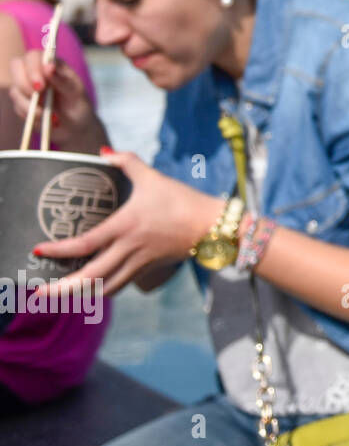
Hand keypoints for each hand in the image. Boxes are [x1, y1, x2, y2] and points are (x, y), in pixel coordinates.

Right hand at [8, 50, 106, 152]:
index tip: (41, 85)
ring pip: (15, 89)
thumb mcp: (75, 92)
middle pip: (16, 66)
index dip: (33, 68)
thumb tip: (49, 66)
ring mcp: (26, 86)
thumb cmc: (78, 104)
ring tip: (46, 113)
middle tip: (38, 95)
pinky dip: (29, 113)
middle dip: (25, 82)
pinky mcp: (21, 102)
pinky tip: (42, 117)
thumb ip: (62, 79)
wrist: (74, 126)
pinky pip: (17, 106)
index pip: (33, 56)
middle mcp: (35, 72)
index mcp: (51, 64)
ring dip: (29, 103)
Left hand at [30, 149, 222, 297]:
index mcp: (125, 225)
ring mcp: (140, 262)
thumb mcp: (153, 177)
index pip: (85, 243)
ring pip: (105, 287)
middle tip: (40, 293)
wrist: (213, 225)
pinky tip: (96, 288)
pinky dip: (105, 289)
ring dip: (83, 294)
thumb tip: (104, 151)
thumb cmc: (182, 200)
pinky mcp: (149, 269)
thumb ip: (127, 162)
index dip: (59, 250)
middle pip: (90, 277)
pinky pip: (121, 285)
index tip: (39, 250)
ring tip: (65, 293)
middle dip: (62, 289)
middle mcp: (129, 248)